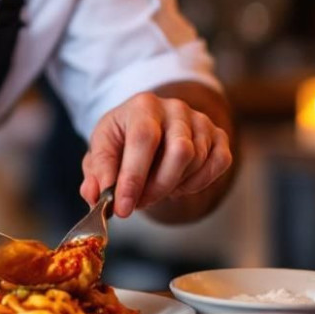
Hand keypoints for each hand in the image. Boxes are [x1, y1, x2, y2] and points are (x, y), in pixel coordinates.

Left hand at [78, 92, 231, 217]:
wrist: (147, 126)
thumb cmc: (123, 138)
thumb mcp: (102, 150)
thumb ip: (97, 172)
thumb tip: (95, 194)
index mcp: (142, 106)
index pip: (143, 138)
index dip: (134, 177)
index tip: (122, 207)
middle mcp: (175, 108)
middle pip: (180, 151)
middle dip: (157, 187)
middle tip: (139, 203)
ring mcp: (200, 120)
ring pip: (197, 161)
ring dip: (173, 187)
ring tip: (153, 188)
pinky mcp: (218, 135)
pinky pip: (219, 163)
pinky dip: (199, 182)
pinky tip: (178, 184)